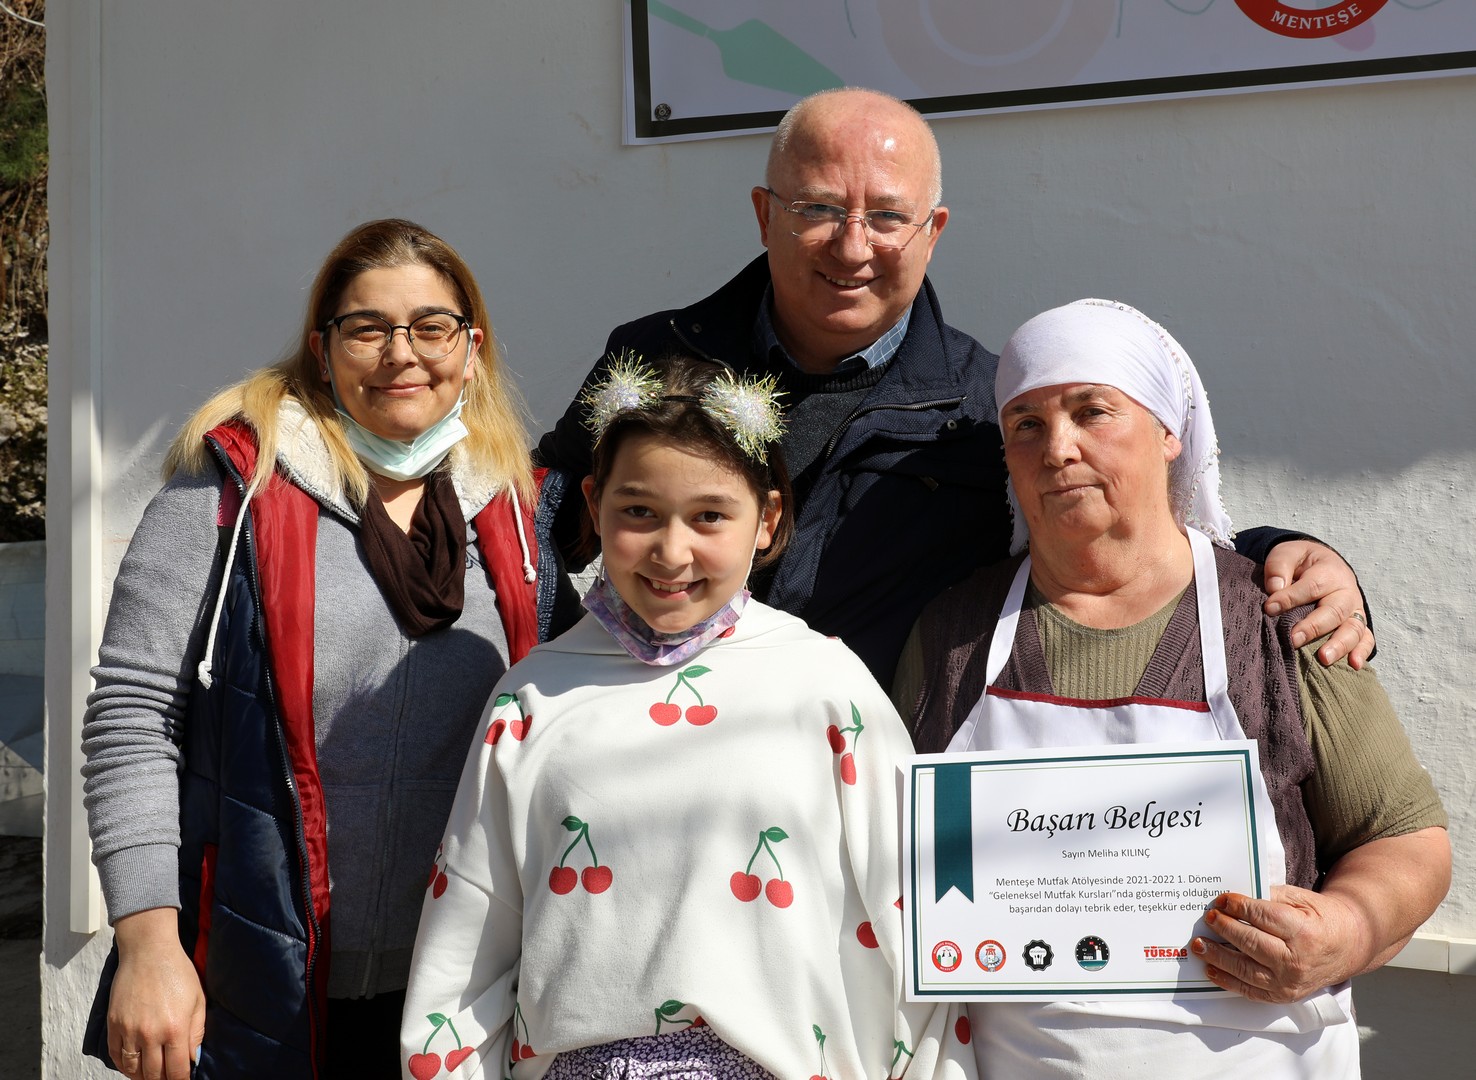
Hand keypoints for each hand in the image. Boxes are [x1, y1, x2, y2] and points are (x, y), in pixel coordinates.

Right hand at [108, 908, 205, 1079]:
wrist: (148, 951)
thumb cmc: (177, 972)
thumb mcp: (198, 1000)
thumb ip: (197, 1032)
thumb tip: (193, 1058)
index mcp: (176, 1028)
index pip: (177, 1070)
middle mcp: (151, 1033)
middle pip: (154, 1074)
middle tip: (167, 1077)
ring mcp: (129, 1030)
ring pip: (133, 1069)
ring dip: (142, 1076)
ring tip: (151, 1075)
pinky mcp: (114, 1024)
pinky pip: (115, 1055)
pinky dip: (124, 1065)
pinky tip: (133, 1065)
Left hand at [1191, 886, 1369, 1004]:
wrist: (1348, 946)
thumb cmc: (1321, 918)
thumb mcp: (1300, 899)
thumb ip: (1269, 897)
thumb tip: (1234, 899)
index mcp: (1304, 932)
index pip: (1265, 918)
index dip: (1240, 907)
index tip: (1221, 900)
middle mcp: (1297, 961)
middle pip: (1252, 943)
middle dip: (1225, 929)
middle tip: (1208, 917)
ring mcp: (1289, 982)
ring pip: (1247, 970)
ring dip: (1218, 957)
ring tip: (1199, 945)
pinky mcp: (1283, 996)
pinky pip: (1251, 990)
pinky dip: (1228, 981)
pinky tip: (1211, 970)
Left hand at [1261, 540, 1372, 667]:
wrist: (1320, 563)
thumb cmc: (1300, 562)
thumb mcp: (1287, 554)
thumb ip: (1279, 567)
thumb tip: (1275, 588)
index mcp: (1329, 571)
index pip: (1312, 586)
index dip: (1290, 598)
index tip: (1270, 608)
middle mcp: (1346, 592)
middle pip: (1335, 610)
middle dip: (1314, 626)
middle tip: (1294, 639)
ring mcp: (1354, 609)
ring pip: (1353, 628)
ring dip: (1340, 644)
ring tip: (1324, 658)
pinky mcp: (1358, 624)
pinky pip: (1366, 639)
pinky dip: (1361, 651)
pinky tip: (1353, 665)